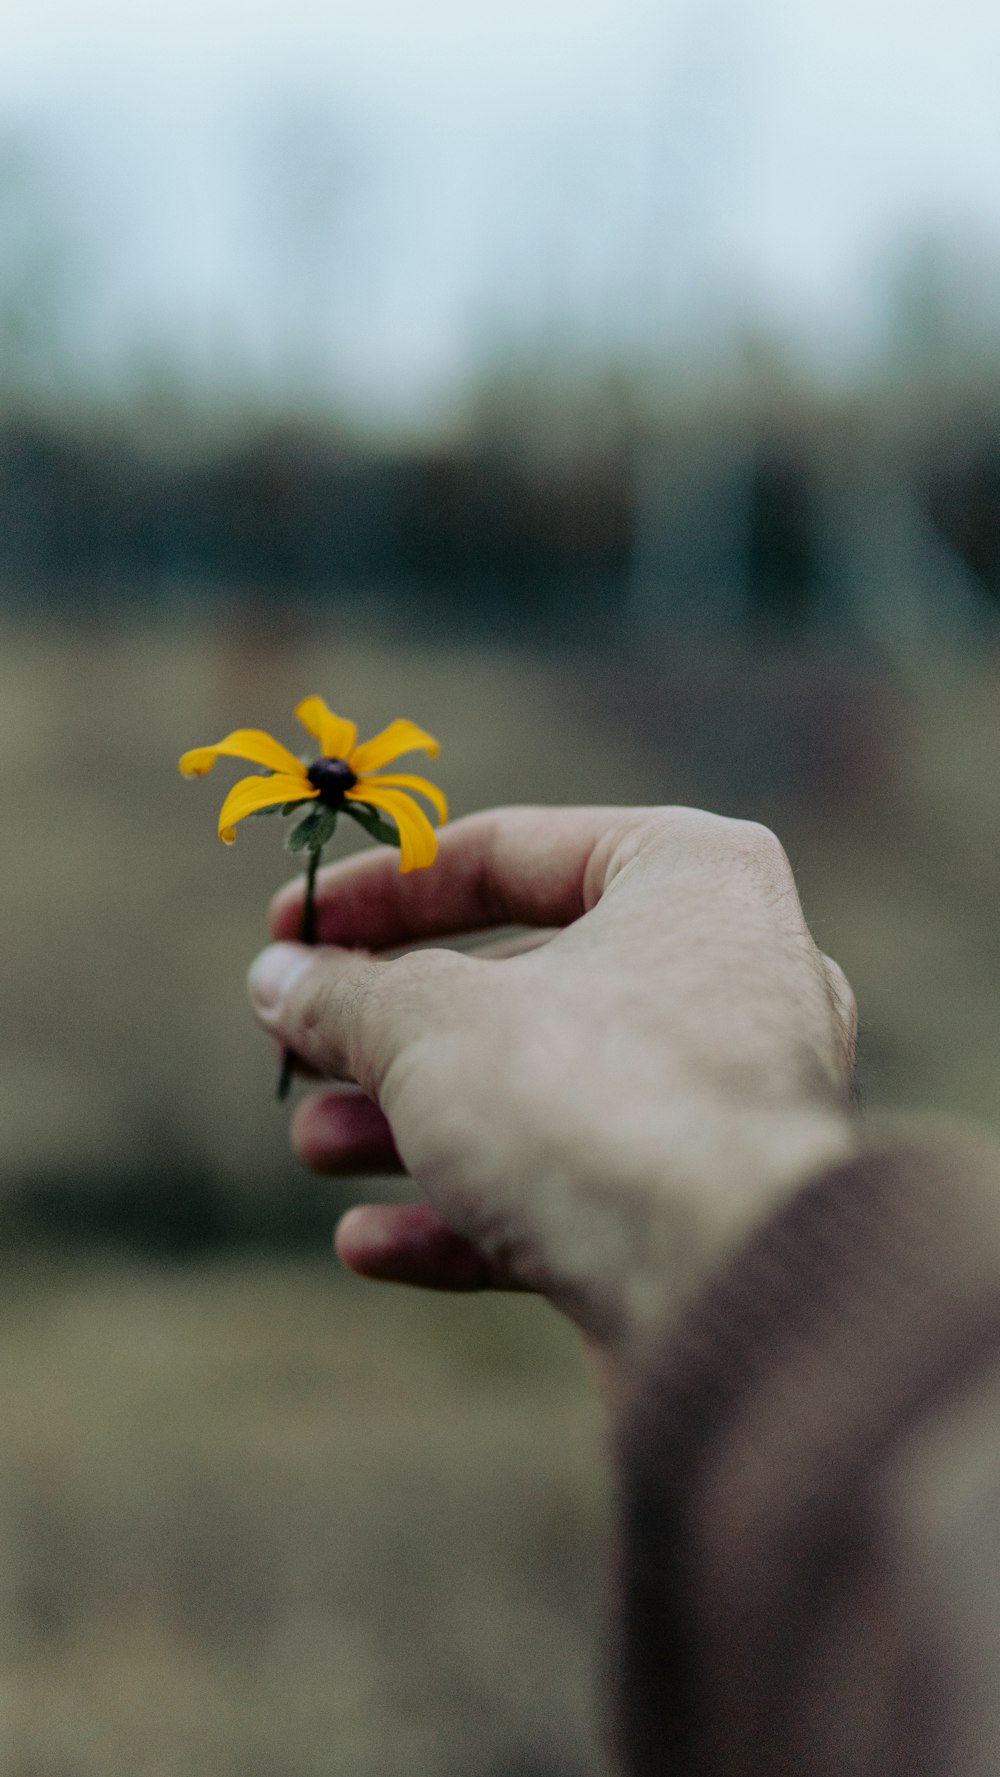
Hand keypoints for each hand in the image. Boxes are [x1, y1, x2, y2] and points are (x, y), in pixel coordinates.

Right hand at [248, 807, 857, 1356]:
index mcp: (691, 875)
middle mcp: (728, 973)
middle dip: (392, 1027)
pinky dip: (471, 1210)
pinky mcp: (707, 1207)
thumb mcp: (431, 1025)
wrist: (729, 1294)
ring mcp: (725, 1099)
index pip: (511, 852)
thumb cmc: (590, 1103)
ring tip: (316, 1147)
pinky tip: (369, 1244)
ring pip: (541, 1093)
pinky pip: (576, 1187)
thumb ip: (348, 995)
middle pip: (523, 983)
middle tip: (298, 1048)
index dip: (383, 890)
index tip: (291, 929)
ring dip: (414, 1124)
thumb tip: (279, 982)